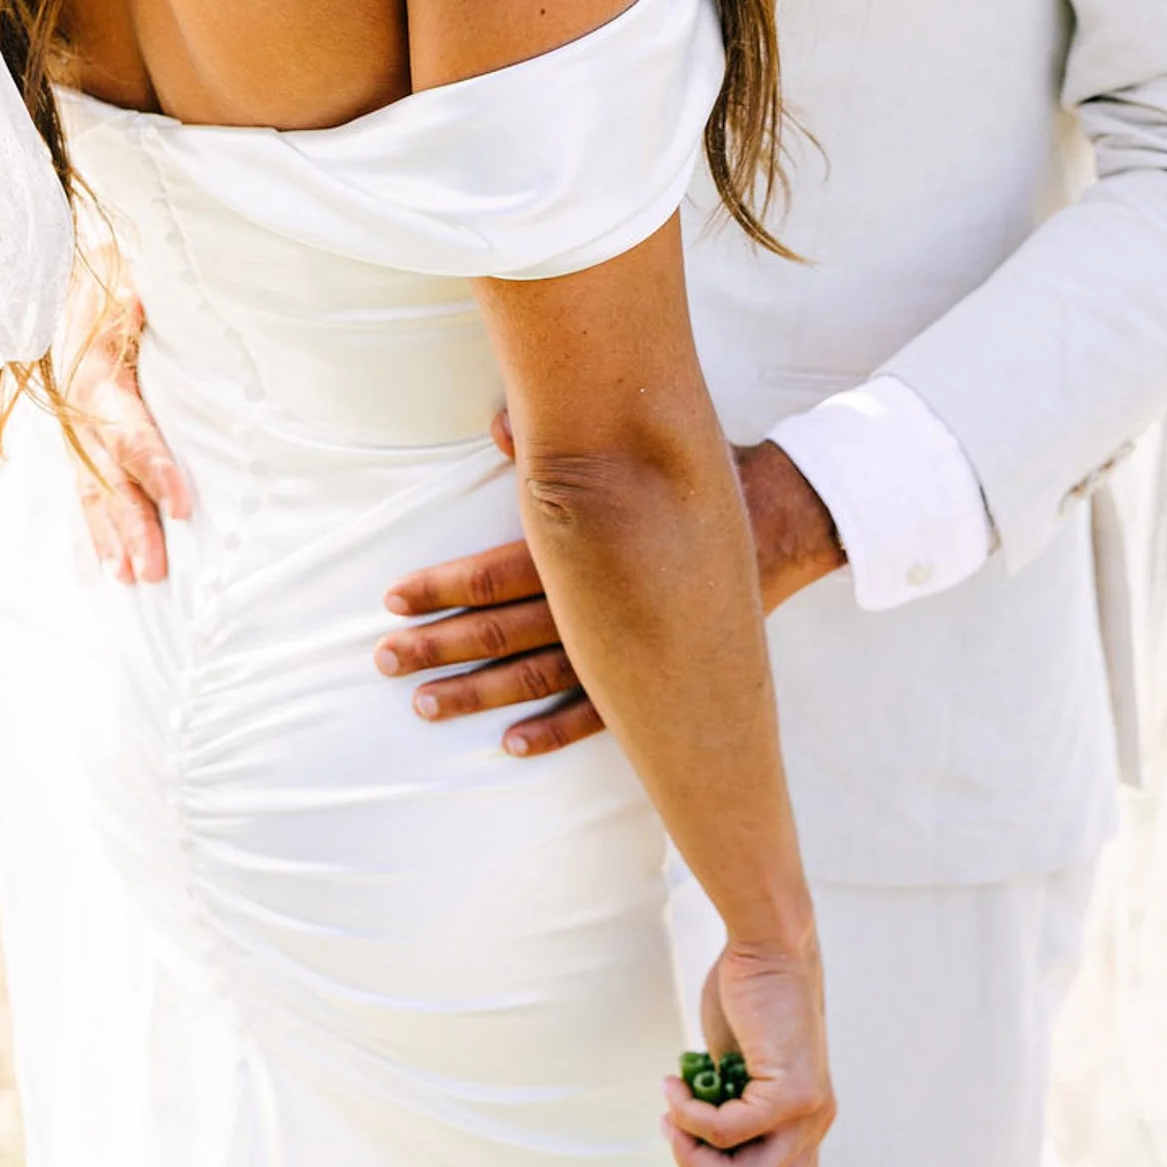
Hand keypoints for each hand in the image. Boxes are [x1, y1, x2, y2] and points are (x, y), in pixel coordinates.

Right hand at [62, 260, 189, 582]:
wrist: (54, 271)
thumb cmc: (109, 272)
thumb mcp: (126, 276)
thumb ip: (140, 298)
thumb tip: (152, 300)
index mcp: (97, 370)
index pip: (128, 429)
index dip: (154, 468)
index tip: (183, 507)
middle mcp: (78, 404)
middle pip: (108, 474)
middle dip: (133, 525)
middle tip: (158, 571)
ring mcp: (72, 422)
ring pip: (93, 487)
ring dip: (114, 536)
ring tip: (136, 578)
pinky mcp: (76, 434)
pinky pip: (85, 485)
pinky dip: (99, 526)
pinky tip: (114, 562)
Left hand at [375, 420, 844, 754]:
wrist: (781, 518)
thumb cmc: (696, 477)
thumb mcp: (632, 449)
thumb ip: (558, 441)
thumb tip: (497, 422)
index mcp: (588, 545)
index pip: (496, 573)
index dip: (440, 587)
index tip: (392, 599)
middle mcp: (602, 603)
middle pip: (502, 631)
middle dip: (439, 646)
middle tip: (384, 658)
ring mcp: (631, 646)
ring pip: (537, 677)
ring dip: (478, 695)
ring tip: (424, 706)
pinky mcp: (659, 674)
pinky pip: (600, 714)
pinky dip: (554, 730)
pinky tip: (511, 744)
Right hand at [659, 939, 834, 1166]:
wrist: (769, 951)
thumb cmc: (749, 1006)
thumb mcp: (737, 1075)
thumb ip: (728, 1115)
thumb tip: (694, 1155)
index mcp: (806, 1129)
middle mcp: (816, 1127)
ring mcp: (809, 1113)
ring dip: (693, 1159)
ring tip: (669, 1123)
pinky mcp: (792, 1091)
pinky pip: (727, 1130)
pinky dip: (690, 1116)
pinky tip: (674, 1087)